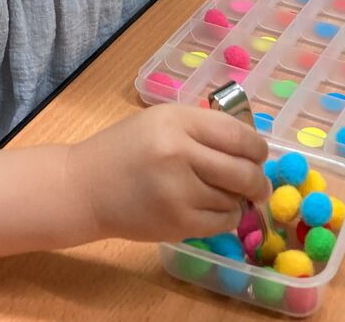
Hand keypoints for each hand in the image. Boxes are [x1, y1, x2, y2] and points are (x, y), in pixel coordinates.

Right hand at [66, 104, 269, 242]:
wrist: (85, 187)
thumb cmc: (124, 149)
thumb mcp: (160, 121)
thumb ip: (202, 127)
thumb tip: (250, 146)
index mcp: (176, 122)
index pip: (237, 135)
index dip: (257, 148)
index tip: (260, 155)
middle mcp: (179, 154)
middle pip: (244, 171)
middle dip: (258, 180)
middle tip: (258, 183)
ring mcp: (179, 192)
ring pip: (234, 199)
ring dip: (236, 199)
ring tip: (221, 194)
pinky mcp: (177, 223)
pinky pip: (222, 222)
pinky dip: (224, 217)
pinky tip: (209, 209)